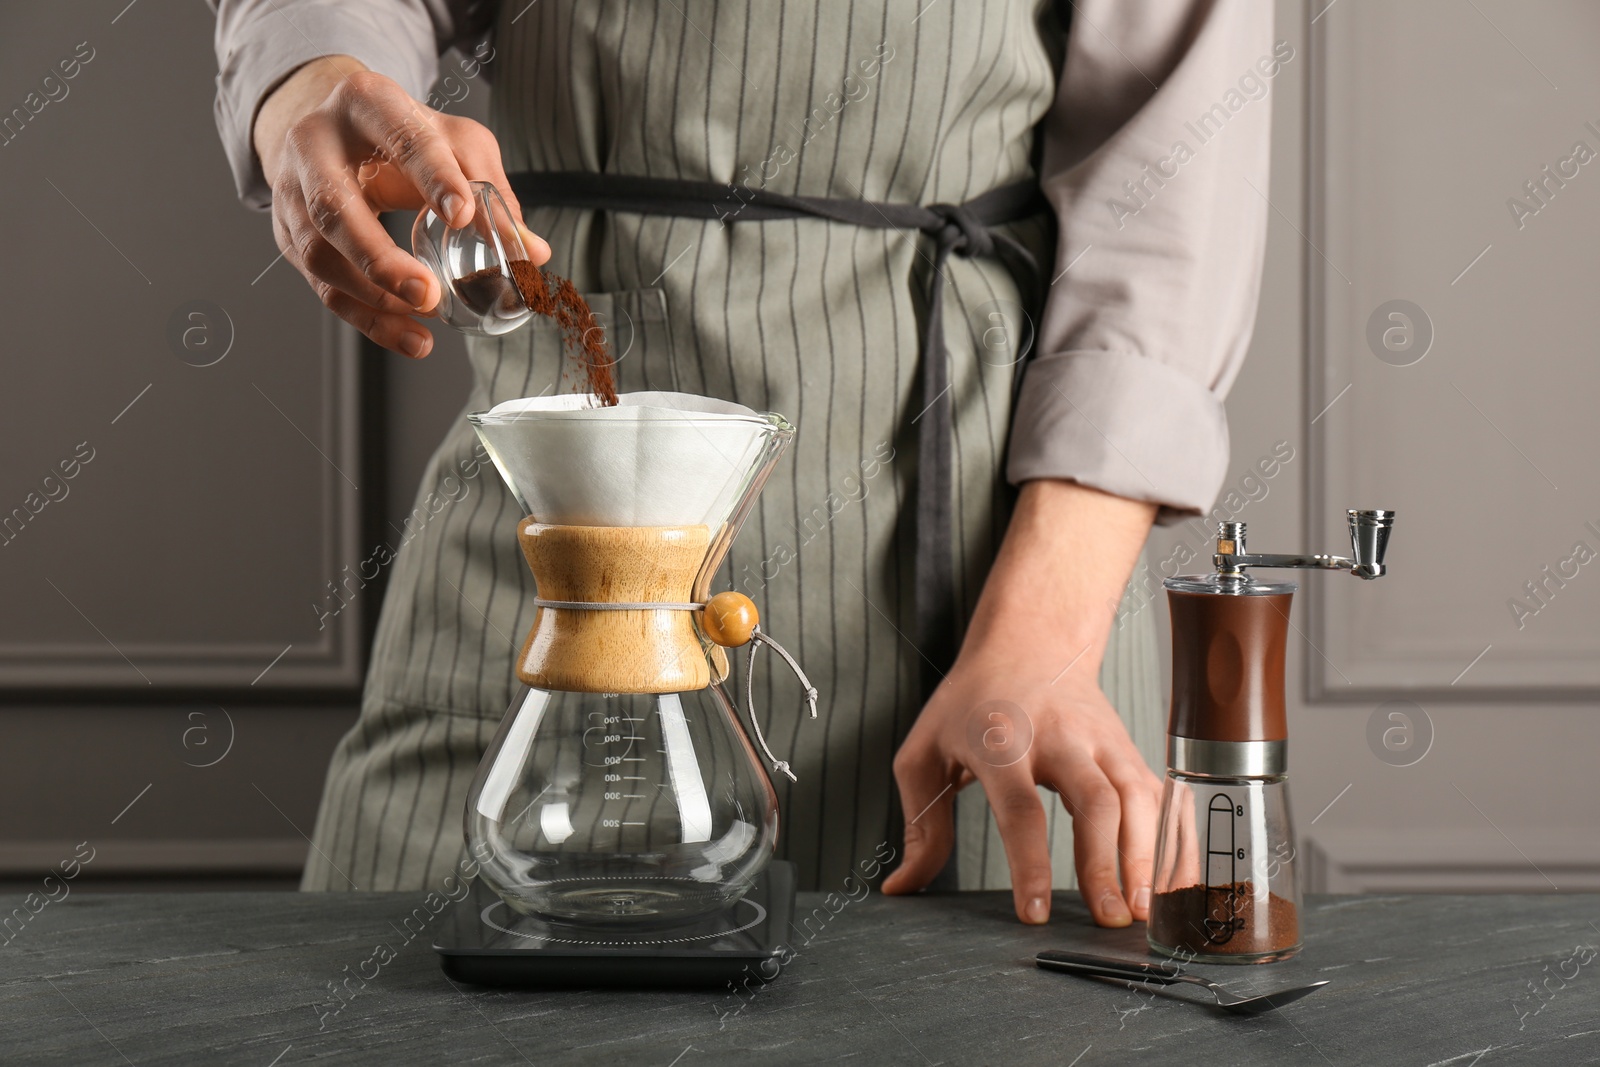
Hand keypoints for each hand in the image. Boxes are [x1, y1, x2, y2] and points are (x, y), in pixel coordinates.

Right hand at [252, 56, 550, 357]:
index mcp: (367, 104)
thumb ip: (492, 191)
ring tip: (425, 317)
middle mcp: (316, 145)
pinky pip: (323, 286)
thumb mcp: (454, 142)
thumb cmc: (400, 134)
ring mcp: (294, 192)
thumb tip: (533, 252)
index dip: (434, 178)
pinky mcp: (289, 235)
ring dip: (373, 296)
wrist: (330, 127)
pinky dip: (367, 319)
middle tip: (427, 292)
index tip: (462, 215)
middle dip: (380, 258)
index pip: (402, 138)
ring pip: (320, 253)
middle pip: (333, 206)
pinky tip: (408, 336)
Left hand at [881, 480, 1161, 925]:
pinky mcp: (1129, 752)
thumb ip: (920, 824)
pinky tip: (1171, 884)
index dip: (1030, 862)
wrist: (1029, 642)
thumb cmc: (971, 703)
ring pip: (1136, 797)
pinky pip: (1159, 797)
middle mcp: (1060, 739)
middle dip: (1105, 861)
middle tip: (1107, 916)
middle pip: (1094, 799)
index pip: (1020, 807)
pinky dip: (1171, 840)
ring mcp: (1102, 743)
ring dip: (1146, 856)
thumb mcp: (925, 753)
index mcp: (1002, 742)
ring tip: (1141, 911)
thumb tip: (902, 887)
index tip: (1036, 912)